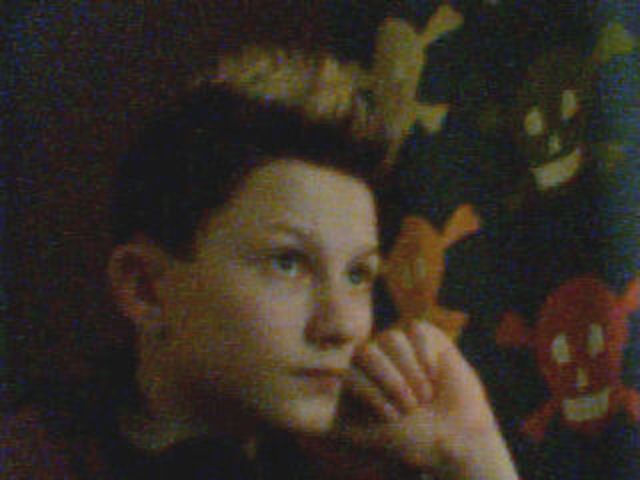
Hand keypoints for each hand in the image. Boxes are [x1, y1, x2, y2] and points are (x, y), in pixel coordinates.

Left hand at [336, 321, 517, 479]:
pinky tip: (435, 376)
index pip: (348, 367)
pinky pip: (417, 332)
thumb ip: (325, 421)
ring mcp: (397, 342)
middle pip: (368, 351)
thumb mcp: (357, 432)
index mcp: (354, 372)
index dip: (371, 392)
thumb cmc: (405, 437)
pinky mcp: (424, 335)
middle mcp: (373, 354)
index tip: (389, 417)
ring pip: (392, 339)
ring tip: (424, 395)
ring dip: (412, 374)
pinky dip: (427, 358)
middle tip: (410, 407)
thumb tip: (290, 416)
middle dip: (392, 384)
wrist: (452, 438)